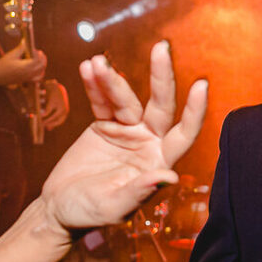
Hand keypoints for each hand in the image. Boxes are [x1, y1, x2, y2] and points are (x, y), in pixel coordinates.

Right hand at [0, 40, 45, 85]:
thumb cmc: (2, 65)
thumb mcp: (12, 55)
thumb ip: (21, 48)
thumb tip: (26, 41)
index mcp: (26, 67)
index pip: (37, 59)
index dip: (37, 53)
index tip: (33, 48)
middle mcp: (29, 73)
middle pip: (42, 65)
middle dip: (42, 57)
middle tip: (39, 52)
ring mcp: (29, 78)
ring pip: (41, 71)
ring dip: (42, 64)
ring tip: (38, 58)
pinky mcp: (27, 80)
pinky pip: (38, 78)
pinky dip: (40, 72)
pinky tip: (38, 68)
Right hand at [40, 41, 206, 231]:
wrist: (59, 209)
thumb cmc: (90, 214)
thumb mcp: (114, 207)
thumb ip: (139, 192)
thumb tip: (169, 177)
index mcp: (160, 161)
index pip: (184, 133)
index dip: (195, 111)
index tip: (202, 84)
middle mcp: (149, 142)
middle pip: (160, 105)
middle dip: (161, 76)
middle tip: (162, 47)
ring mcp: (128, 132)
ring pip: (126, 99)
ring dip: (112, 80)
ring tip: (97, 63)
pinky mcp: (104, 125)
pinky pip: (102, 101)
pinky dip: (95, 85)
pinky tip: (89, 67)